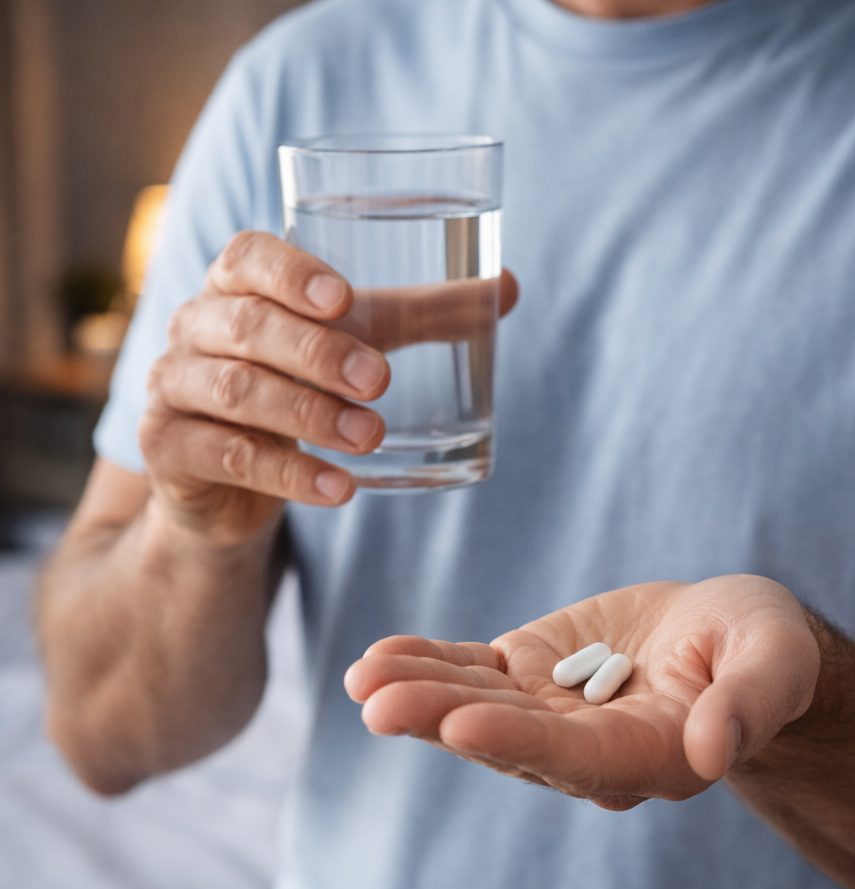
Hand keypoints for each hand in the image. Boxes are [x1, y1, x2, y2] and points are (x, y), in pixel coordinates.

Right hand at [141, 230, 516, 544]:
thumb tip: (507, 285)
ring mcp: (173, 388)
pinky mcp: (170, 448)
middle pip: (247, 327)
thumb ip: (416, 316)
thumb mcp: (351, 346)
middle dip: (318, 354)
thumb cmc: (293, 385)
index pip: (247, 257)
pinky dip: (290, 474)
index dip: (291, 274)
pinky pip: (229, 457)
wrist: (228, 477)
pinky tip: (341, 489)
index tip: (345, 300)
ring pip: (238, 392)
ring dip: (310, 416)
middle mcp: (195, 328)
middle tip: (380, 381)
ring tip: (370, 437)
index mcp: (234, 287)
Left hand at [345, 575, 819, 809]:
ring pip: (479, 704)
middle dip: (444, 718)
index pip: (577, 757)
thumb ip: (748, 704)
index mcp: (649, 755)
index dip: (521, 742)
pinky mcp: (529, 674)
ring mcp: (551, 711)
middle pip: (508, 738)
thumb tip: (713, 750)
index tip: (464, 725)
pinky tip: (381, 657)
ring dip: (420, 692)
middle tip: (379, 703)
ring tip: (364, 677)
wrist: (725, 637)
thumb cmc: (761, 649)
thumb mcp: (773, 662)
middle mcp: (588, 748)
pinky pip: (473, 672)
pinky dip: (430, 663)